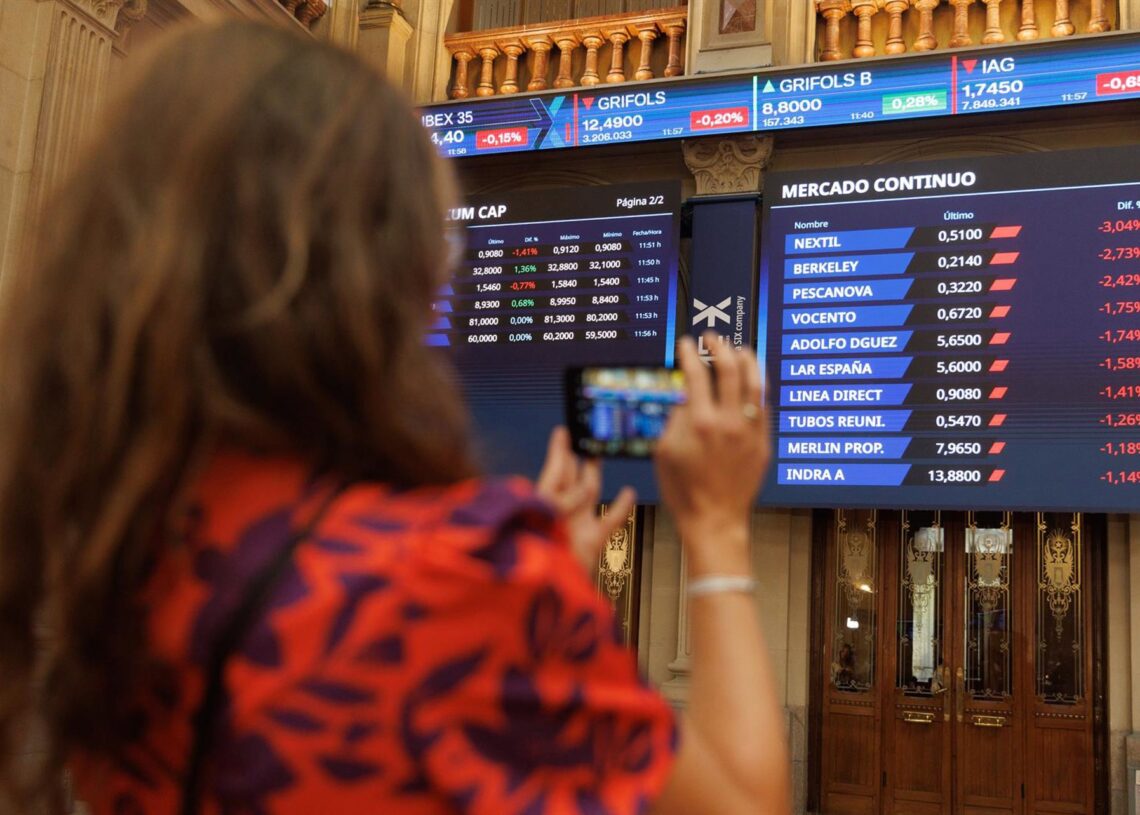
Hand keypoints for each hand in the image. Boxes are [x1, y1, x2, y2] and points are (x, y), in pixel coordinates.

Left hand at [535, 427, 636, 573]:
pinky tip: (628, 493)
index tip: (562, 431)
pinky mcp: (591, 543)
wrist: (548, 590)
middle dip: (576, 458)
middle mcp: (559, 513)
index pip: (553, 471)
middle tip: (584, 439)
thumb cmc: (536, 554)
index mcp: (542, 504)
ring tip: (597, 456)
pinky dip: (620, 507)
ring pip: (589, 494)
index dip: (558, 450)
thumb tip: (585, 490)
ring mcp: (576, 527)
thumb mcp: (545, 517)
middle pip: (570, 478)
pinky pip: (609, 521)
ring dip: (593, 475)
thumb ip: (566, 500)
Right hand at [655, 335, 769, 559]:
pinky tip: (751, 380)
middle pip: (729, 369)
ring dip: (747, 360)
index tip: (686, 345)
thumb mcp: (665, 452)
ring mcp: (749, 432)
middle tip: (713, 339)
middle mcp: (728, 423)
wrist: (714, 521)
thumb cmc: (685, 491)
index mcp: (700, 423)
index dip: (690, 354)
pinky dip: (757, 387)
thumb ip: (675, 418)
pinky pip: (763, 406)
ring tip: (740, 349)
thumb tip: (685, 394)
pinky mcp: (762, 443)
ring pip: (755, 383)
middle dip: (720, 348)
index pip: (695, 375)